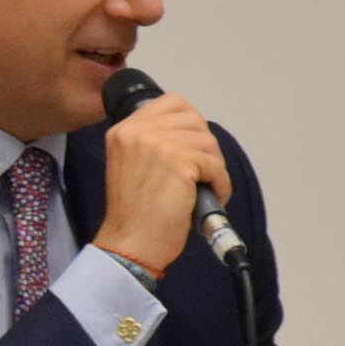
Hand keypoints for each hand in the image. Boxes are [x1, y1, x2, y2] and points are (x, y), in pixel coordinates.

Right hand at [92, 90, 229, 272]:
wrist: (129, 243)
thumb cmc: (134, 214)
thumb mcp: (130, 163)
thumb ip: (150, 142)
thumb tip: (191, 133)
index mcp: (124, 130)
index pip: (172, 102)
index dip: (190, 122)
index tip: (192, 146)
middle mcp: (138, 131)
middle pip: (194, 120)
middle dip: (204, 146)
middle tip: (201, 172)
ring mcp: (158, 144)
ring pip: (208, 142)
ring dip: (214, 166)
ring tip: (205, 188)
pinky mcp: (180, 162)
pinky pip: (216, 166)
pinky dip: (221, 183)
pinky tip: (211, 197)